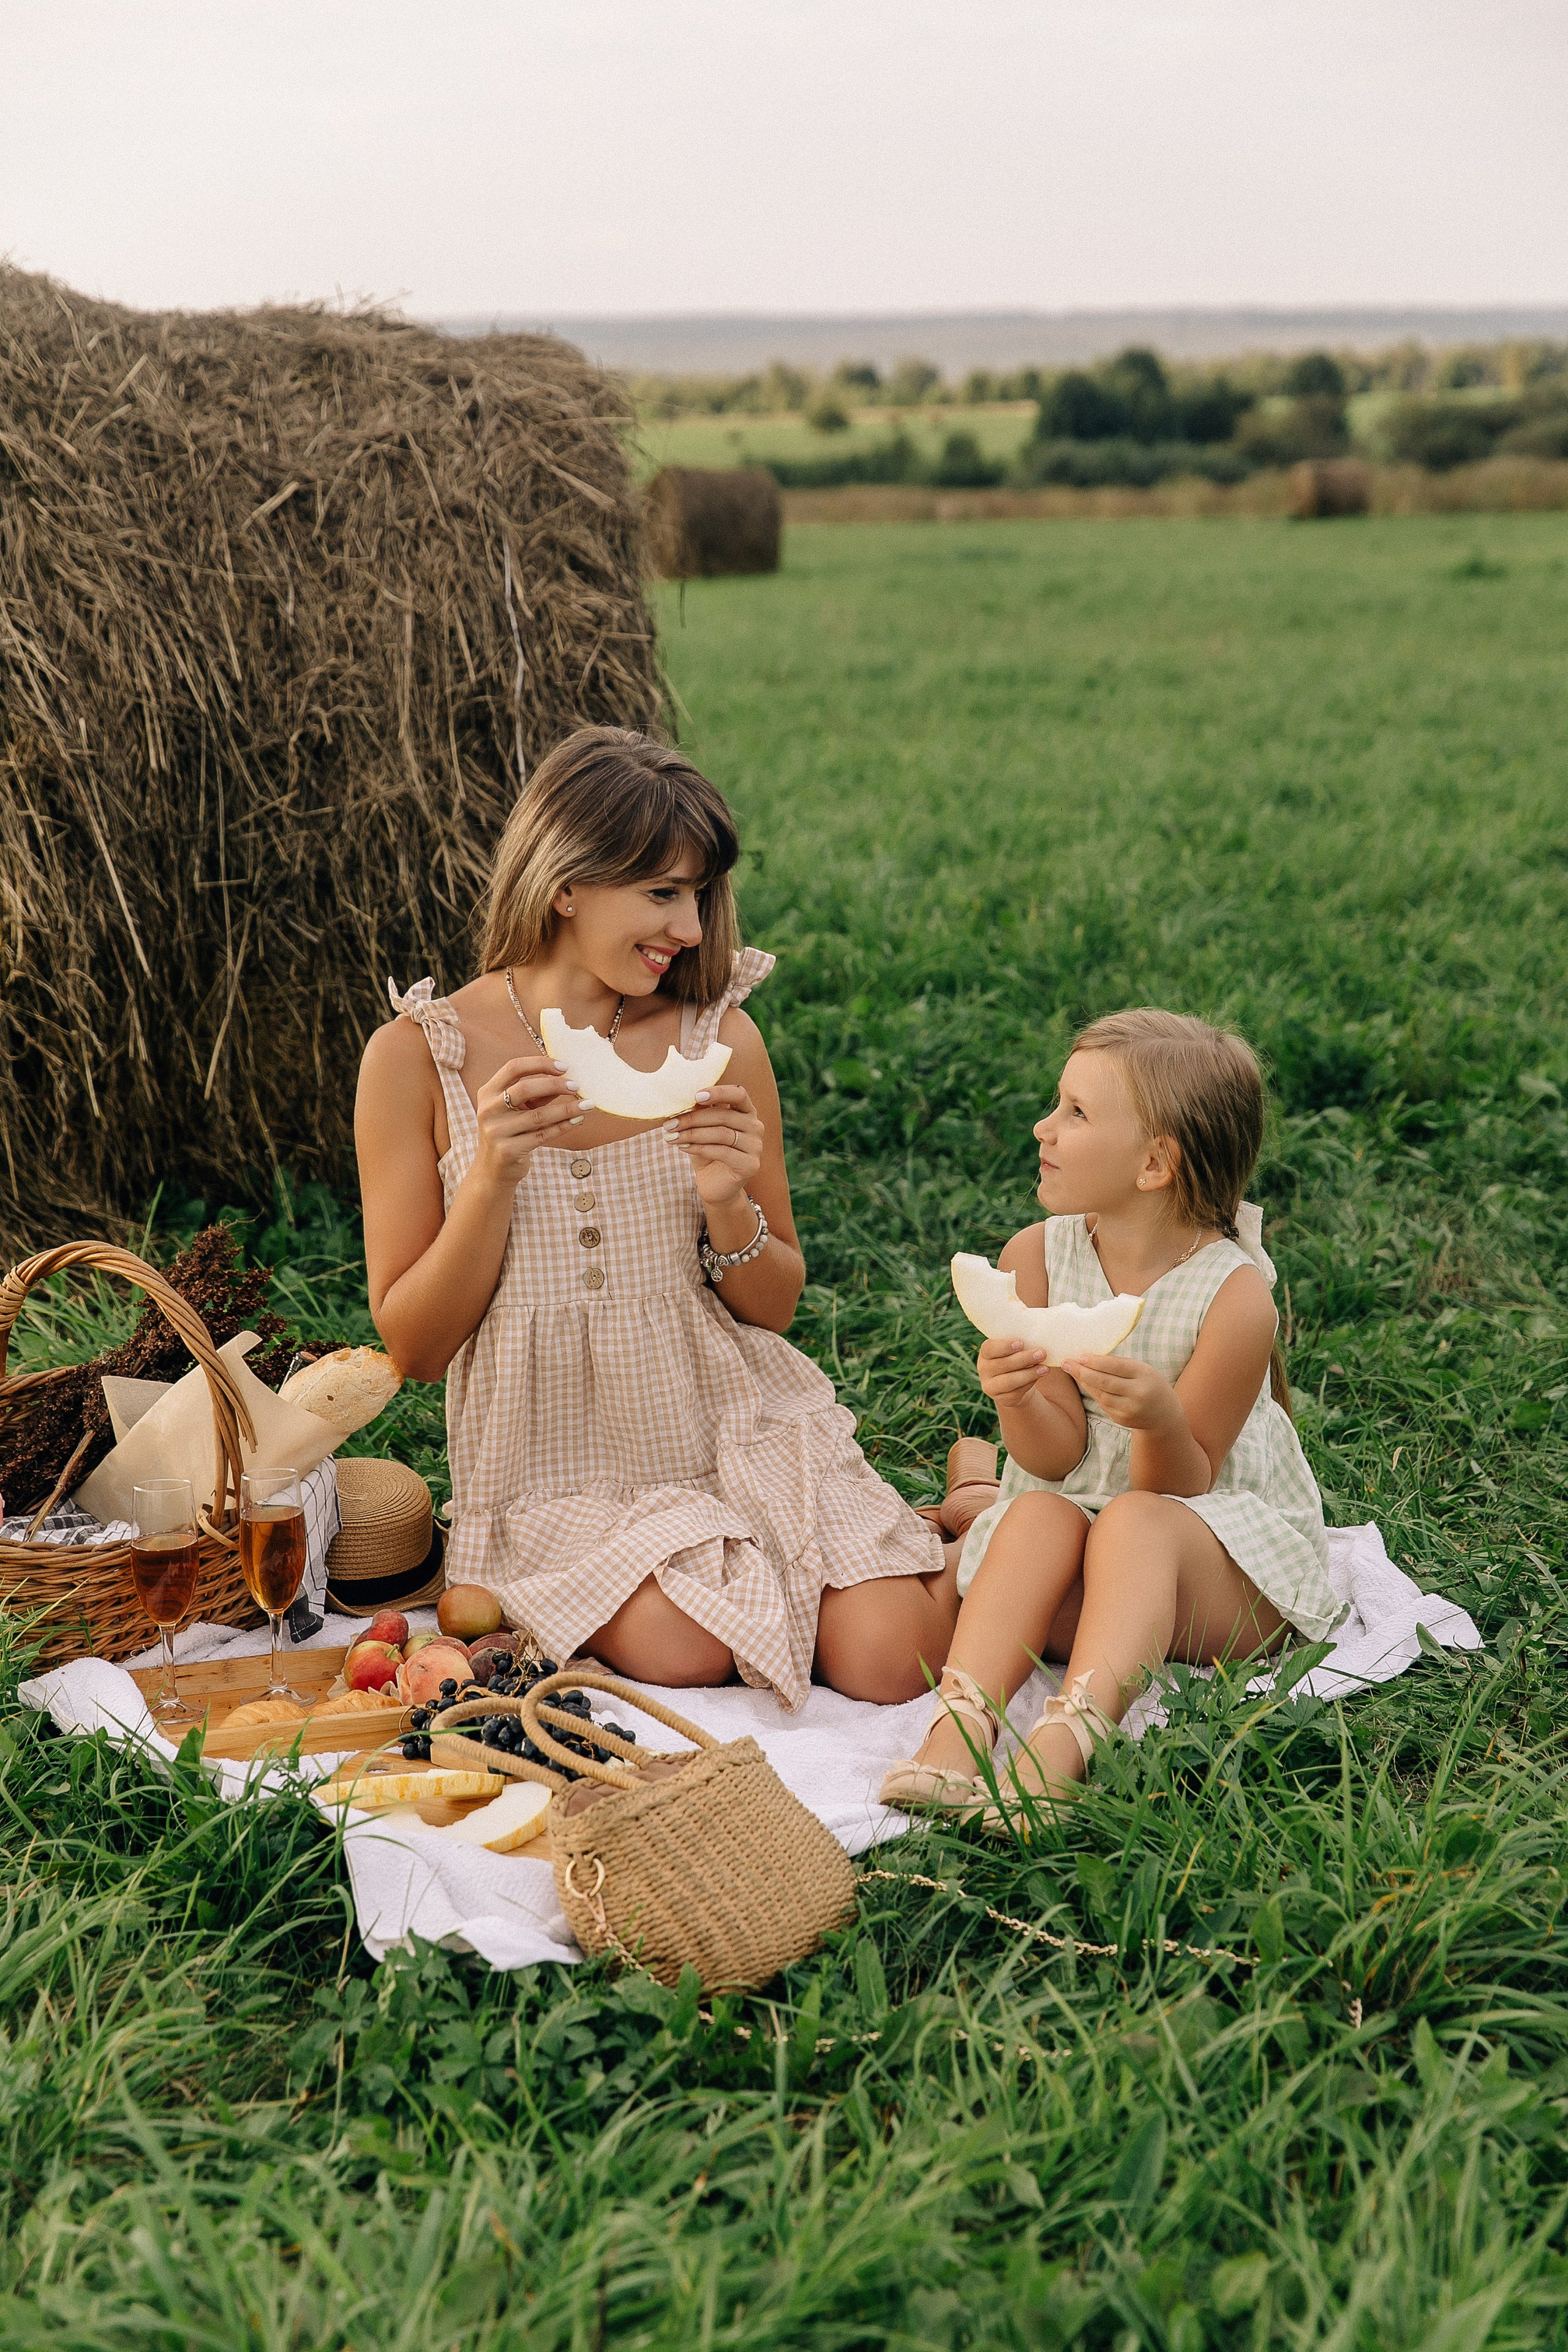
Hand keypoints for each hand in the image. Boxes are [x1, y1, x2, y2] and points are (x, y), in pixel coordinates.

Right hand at [473, 1055, 580, 1188]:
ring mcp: (496, 1132)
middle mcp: (488, 1110)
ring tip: (587, 1105)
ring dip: (566, 1109)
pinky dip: (563, 1127)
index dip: (540, 1064)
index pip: (513, 1068)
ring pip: (538, 1116)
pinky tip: (577, 1120)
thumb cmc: (509, 1132)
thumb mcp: (517, 1110)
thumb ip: (536, 1095)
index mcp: (488, 1093)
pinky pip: (542, 1135)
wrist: (492, 1170)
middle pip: (524, 1089)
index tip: (564, 1067)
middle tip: (576, 1085)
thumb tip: (566, 1079)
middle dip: (554, 1085)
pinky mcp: (508, 1151)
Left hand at [664, 1084, 763, 1208]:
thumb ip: (700, 1112)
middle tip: (669, 1124)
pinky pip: (722, 1152)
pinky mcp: (751, 1165)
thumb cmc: (707, 1152)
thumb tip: (684, 1097)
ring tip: (671, 1137)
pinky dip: (699, 1148)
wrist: (715, 1185)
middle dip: (692, 1119)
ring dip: (692, 1134)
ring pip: (721, 1133)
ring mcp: (756, 1146)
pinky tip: (683, 1147)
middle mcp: (755, 1126)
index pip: (738, 1093)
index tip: (695, 1096)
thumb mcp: (701, 1128)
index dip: (718, 1092)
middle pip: (723, 1115)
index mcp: (746, 1112)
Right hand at [975, 1336, 1048, 1404]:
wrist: (1013, 1380)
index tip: (1021, 1343)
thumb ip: (1021, 1344)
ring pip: (1009, 1381)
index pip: (989, 1349)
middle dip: (1023, 1359)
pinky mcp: (1002, 1399)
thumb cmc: (1016, 1357)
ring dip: (1029, 1374)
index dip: (1004, 1346)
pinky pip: (1016, 1392)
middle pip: (1002, 1364)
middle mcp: (984, 1370)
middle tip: (1041, 1353)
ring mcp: (991, 1386)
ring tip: (1045, 1368)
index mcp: (985, 1353)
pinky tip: (1040, 1375)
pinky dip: (1030, 1383)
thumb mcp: (1014, 1349)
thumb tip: (1038, 1339)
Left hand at [1064, 1353, 1181, 1434]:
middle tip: (1066, 1363)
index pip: (1115, 1366)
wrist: (1164, 1415)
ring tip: (1072, 1370)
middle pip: (1104, 1382)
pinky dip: (1093, 1392)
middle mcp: (1138, 1393)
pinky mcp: (1122, 1419)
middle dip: (1082, 1371)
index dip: (1095, 1361)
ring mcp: (1130, 1409)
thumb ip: (1120, 1365)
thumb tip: (1090, 1356)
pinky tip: (1085, 1383)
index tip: (1079, 1355)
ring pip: (1100, 1394)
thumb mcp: (1142, 1370)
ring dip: (1084, 1382)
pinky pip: (1103, 1403)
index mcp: (1144, 1375)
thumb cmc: (1149, 1384)